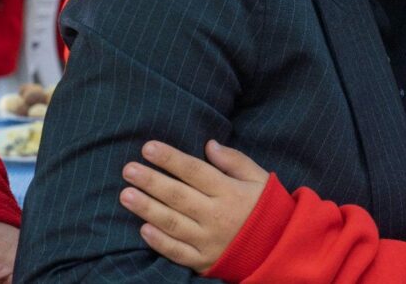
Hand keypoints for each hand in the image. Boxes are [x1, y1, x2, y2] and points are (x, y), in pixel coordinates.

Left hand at [120, 140, 267, 272]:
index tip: (148, 148)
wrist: (280, 247)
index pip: (194, 171)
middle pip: (177, 195)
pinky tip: (143, 229)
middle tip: (128, 169)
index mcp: (230, 191)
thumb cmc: (267, 207)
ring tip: (126, 195)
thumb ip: (235, 161)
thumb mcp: (260, 178)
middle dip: (150, 181)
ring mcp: (208, 240)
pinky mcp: (204, 260)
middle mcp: (216, 215)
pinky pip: (177, 252)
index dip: (170, 158)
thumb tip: (209, 144)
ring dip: (147, 208)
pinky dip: (159, 242)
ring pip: (172, 222)